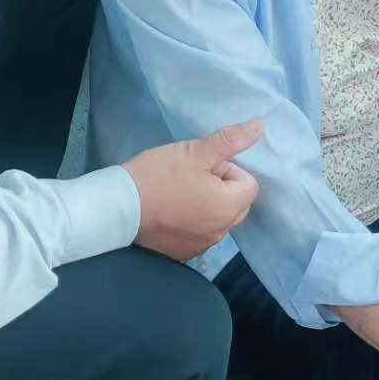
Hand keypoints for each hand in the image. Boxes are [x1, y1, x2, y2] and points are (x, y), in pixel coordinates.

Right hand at [124, 119, 263, 260]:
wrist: (118, 207)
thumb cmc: (159, 176)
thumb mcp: (195, 152)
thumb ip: (230, 140)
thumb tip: (260, 127)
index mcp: (229, 208)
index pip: (248, 183)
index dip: (227, 169)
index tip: (202, 165)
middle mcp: (221, 232)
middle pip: (236, 203)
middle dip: (221, 187)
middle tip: (191, 176)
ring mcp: (202, 245)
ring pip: (218, 218)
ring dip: (207, 204)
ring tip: (178, 191)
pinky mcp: (183, 252)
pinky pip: (200, 233)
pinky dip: (192, 221)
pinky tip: (170, 210)